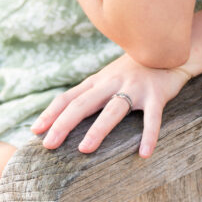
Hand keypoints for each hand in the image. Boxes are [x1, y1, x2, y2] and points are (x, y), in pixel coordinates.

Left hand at [31, 53, 190, 157]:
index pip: (69, 97)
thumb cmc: (133, 69)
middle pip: (84, 103)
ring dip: (98, 129)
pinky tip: (144, 153)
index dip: (51, 113)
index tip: (35, 131)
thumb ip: (90, 92)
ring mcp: (135, 88)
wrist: (166, 48)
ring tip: (84, 149)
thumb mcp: (108, 76)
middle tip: (48, 145)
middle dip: (64, 123)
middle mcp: (112, 82)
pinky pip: (152, 118)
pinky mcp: (156, 94)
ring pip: (113, 110)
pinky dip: (149, 135)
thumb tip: (64, 114)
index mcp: (98, 81)